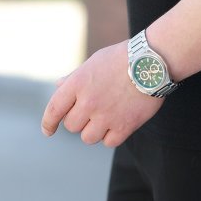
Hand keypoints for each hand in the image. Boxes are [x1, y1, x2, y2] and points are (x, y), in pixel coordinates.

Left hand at [41, 40, 163, 146]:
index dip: (48, 123)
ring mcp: (106, 116)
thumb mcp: (94, 62)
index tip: (48, 131)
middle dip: (79, 120)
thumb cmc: (123, 58)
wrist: (152, 60)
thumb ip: (75, 77)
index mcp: (78, 83)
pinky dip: (112, 135)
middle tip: (93, 109)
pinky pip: (108, 142)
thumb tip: (58, 86)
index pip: (54, 109)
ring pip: (88, 137)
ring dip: (95, 129)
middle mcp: (88, 102)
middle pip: (72, 126)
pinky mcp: (124, 127)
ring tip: (108, 114)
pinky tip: (119, 120)